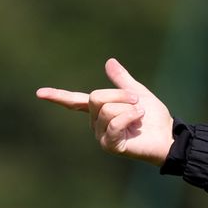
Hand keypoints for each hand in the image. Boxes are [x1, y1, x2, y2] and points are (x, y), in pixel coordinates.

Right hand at [36, 58, 175, 165]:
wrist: (168, 135)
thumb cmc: (153, 117)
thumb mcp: (137, 93)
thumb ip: (122, 80)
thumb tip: (109, 61)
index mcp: (99, 110)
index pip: (74, 101)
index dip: (57, 96)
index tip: (39, 93)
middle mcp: (95, 122)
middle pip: (96, 97)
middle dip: (120, 96)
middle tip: (137, 103)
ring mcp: (101, 135)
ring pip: (106, 109)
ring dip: (128, 108)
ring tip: (140, 115)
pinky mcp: (109, 145)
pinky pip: (113, 123)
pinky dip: (129, 117)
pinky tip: (138, 122)